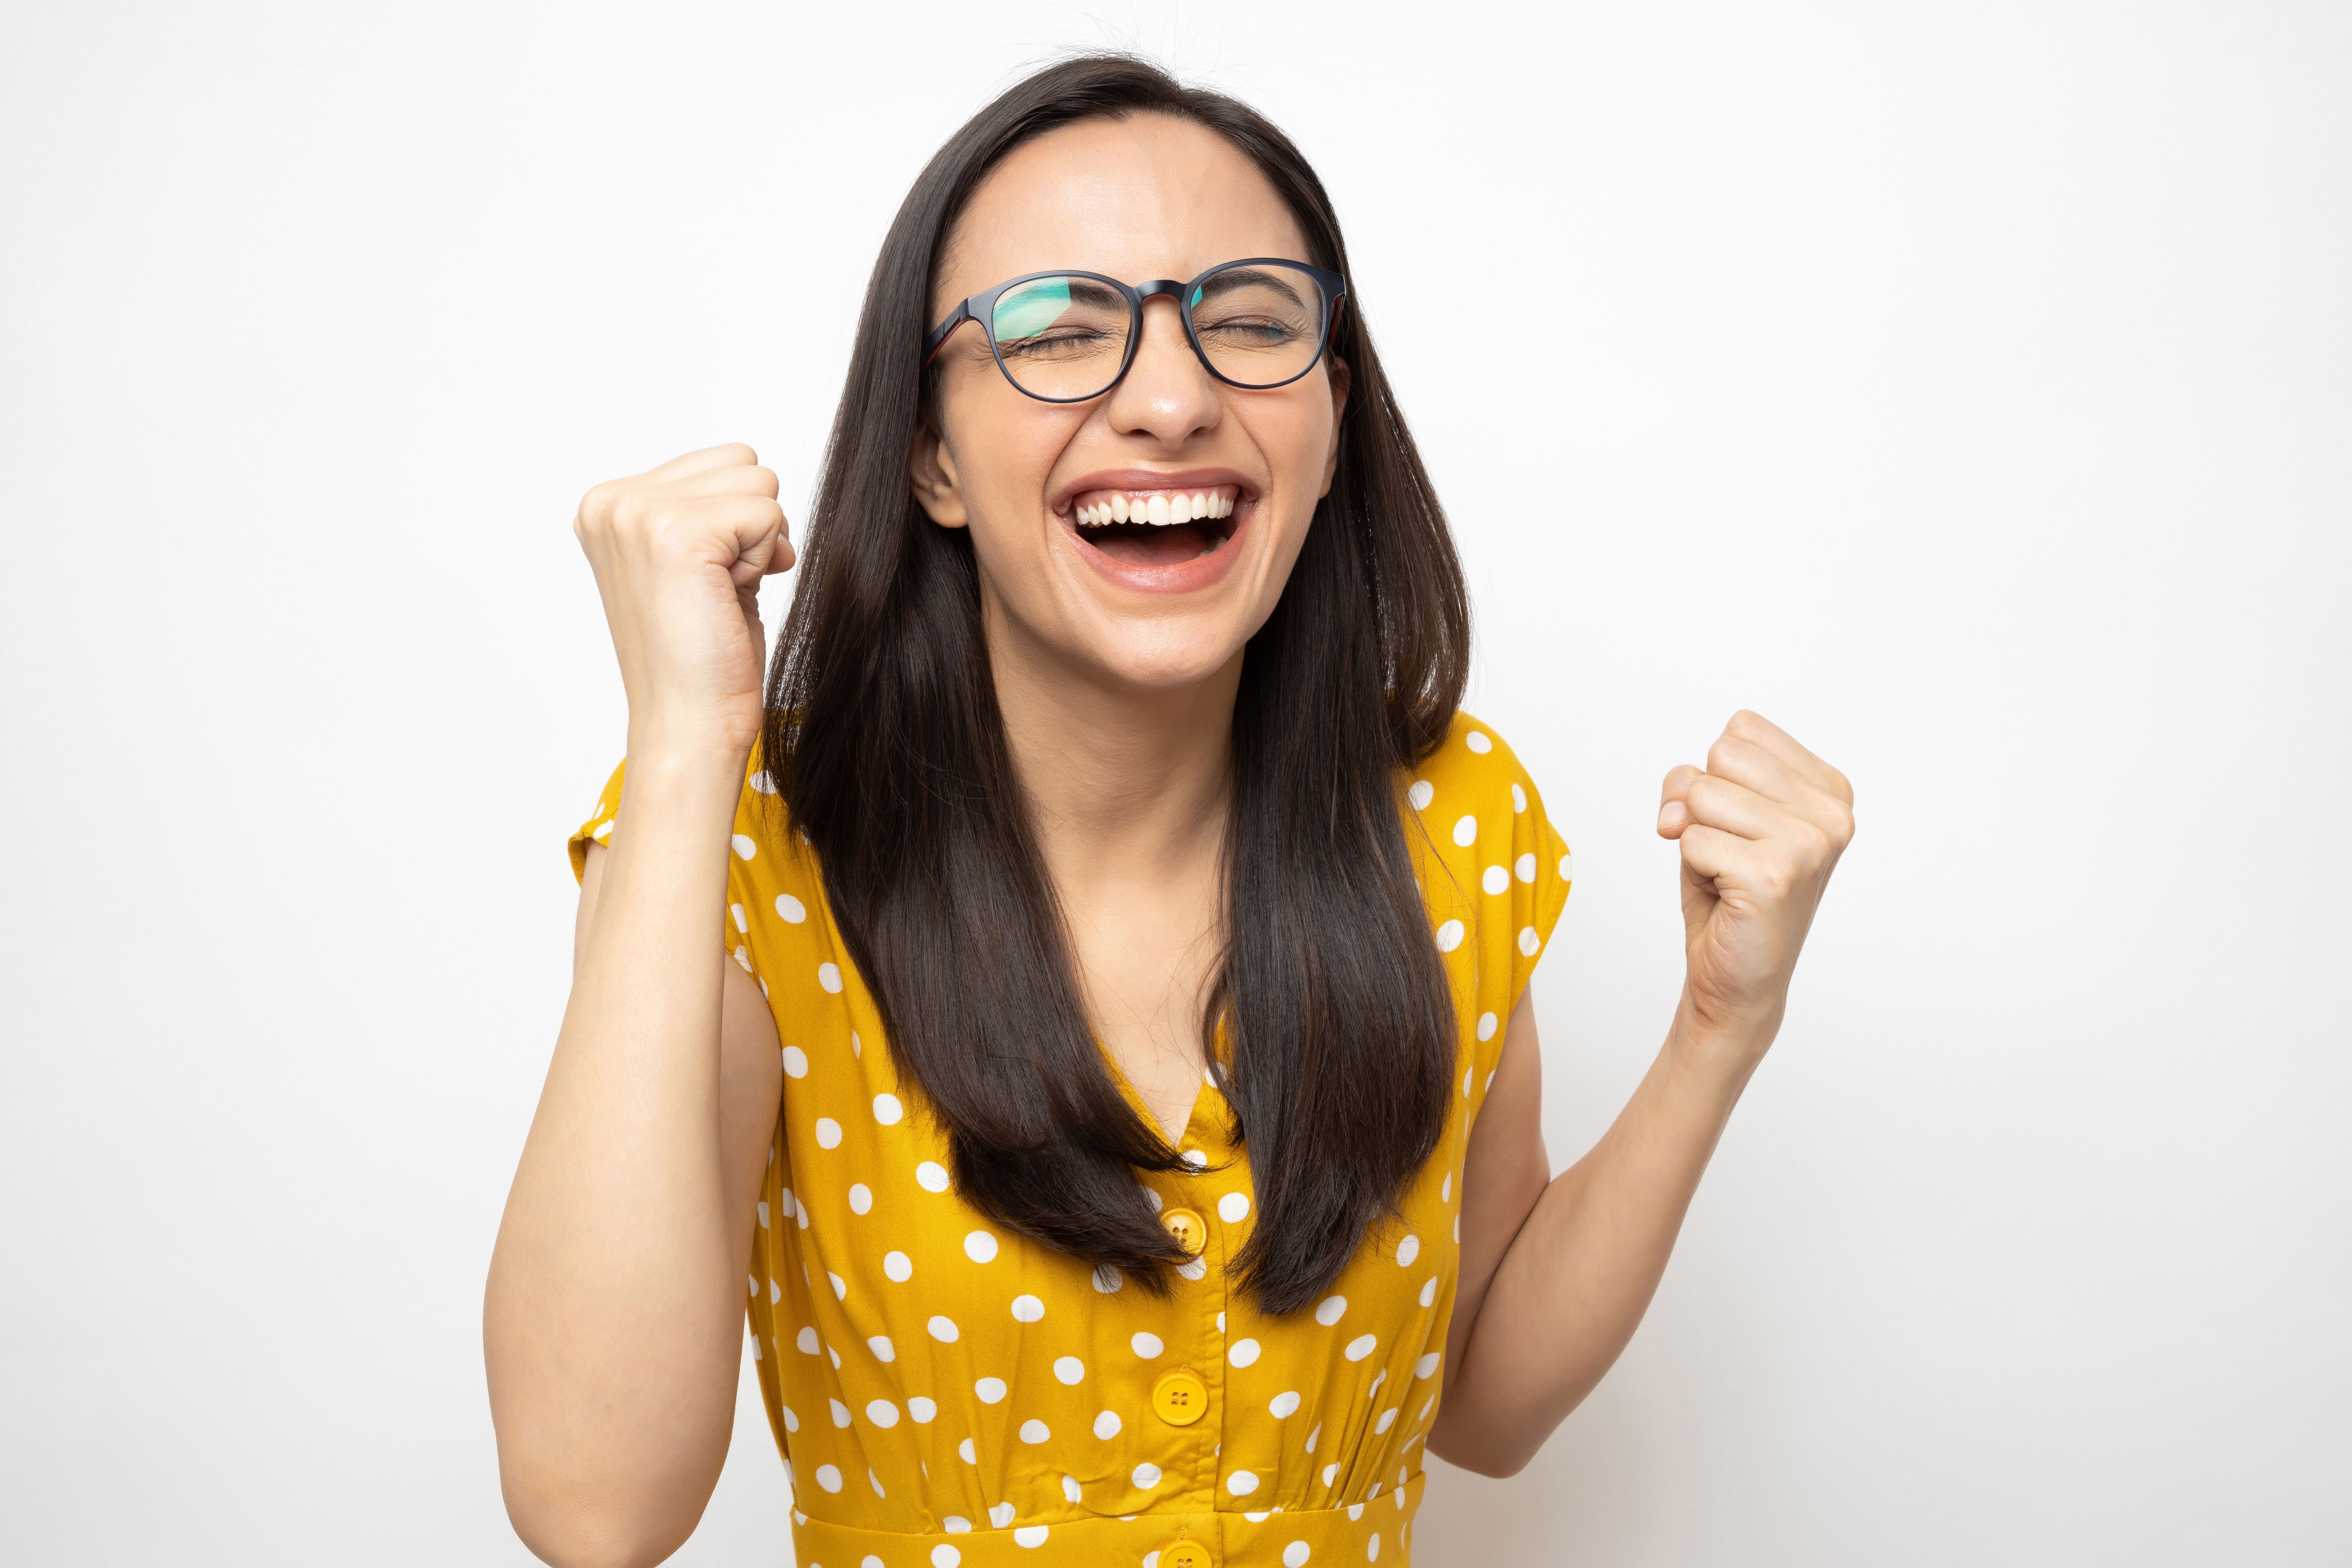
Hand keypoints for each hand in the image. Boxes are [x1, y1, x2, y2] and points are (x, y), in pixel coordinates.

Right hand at [573, 444, 791, 761]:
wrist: (687, 723)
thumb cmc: (698, 656)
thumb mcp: (695, 564)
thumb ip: (709, 511)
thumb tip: (760, 477)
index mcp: (609, 504)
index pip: (719, 461)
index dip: (737, 521)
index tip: (708, 577)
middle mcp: (613, 501)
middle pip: (743, 463)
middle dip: (751, 526)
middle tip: (719, 588)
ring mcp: (640, 514)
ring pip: (760, 484)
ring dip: (758, 543)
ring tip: (721, 594)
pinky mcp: (678, 534)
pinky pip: (768, 515)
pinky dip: (764, 562)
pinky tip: (730, 599)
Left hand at [1656, 711, 1853, 1053]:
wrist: (1739, 979)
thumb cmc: (1728, 894)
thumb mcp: (1712, 816)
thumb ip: (1694, 783)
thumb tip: (1675, 812)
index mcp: (1829, 788)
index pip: (1742, 729)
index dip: (1715, 774)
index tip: (1736, 823)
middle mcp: (1832, 813)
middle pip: (1722, 754)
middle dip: (1702, 804)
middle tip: (1726, 853)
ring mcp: (1809, 844)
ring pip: (1701, 794)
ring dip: (1697, 838)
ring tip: (1727, 874)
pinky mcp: (1776, 875)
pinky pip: (1692, 840)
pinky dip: (1693, 869)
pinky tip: (1725, 896)